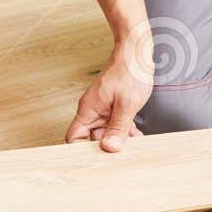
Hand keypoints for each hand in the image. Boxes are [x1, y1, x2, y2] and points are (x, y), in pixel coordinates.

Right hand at [64, 36, 152, 152]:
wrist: (137, 52)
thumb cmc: (130, 72)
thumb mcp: (127, 104)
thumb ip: (118, 127)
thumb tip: (109, 148)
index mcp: (88, 110)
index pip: (74, 137)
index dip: (81, 151)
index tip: (97, 159)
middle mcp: (92, 111)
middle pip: (92, 138)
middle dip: (106, 148)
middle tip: (122, 156)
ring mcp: (103, 109)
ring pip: (106, 133)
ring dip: (118, 140)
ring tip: (134, 146)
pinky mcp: (113, 107)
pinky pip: (115, 125)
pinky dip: (124, 131)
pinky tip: (136, 135)